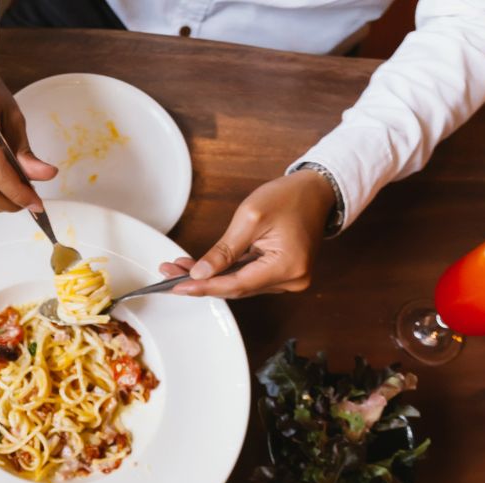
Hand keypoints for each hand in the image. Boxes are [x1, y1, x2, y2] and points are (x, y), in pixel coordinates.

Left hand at [163, 169, 336, 298]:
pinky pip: (248, 277)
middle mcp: (291, 280)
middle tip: (167, 274)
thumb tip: (200, 274)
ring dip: (209, 278)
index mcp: (287, 267)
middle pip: (236, 288)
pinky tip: (200, 267)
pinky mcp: (282, 273)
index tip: (175, 286)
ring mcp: (288, 279)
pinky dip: (224, 273)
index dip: (203, 287)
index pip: (236, 285)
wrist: (317, 191)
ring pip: (240, 285)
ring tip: (178, 268)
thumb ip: (224, 250)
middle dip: (201, 282)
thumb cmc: (288, 198)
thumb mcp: (250, 218)